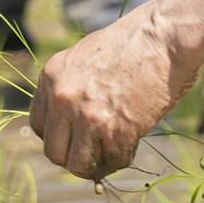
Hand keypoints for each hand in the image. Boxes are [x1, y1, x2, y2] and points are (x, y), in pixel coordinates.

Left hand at [28, 7, 195, 178]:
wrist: (164, 37)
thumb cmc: (133, 42)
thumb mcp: (86, 56)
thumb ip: (71, 86)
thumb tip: (71, 120)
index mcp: (52, 76)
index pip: (39, 126)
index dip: (60, 137)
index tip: (76, 137)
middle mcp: (63, 98)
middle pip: (54, 152)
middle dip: (75, 156)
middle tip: (95, 151)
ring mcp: (88, 116)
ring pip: (78, 165)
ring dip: (96, 164)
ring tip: (113, 152)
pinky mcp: (116, 130)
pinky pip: (113, 161)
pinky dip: (123, 157)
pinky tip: (133, 142)